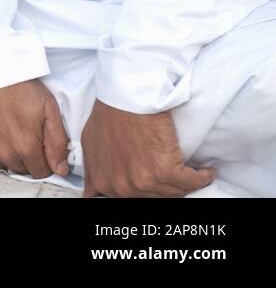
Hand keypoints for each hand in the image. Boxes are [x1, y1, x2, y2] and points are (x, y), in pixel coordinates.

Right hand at [0, 78, 69, 178]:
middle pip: (21, 170)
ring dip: (7, 154)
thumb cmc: (19, 86)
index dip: (45, 161)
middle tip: (24, 133)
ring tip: (7, 129)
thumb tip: (60, 170)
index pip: (41, 172)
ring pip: (2, 164)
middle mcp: (4, 154)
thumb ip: (58, 142)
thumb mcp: (48, 108)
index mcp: (26, 148)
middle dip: (26, 158)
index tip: (41, 145)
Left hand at [81, 100, 215, 197]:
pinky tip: (205, 172)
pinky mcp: (165, 171)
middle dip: (165, 186)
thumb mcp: (90, 146)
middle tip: (173, 175)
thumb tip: (93, 192)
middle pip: (155, 196)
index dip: (147, 189)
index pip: (133, 198)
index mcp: (104, 183)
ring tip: (191, 173)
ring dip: (185, 183)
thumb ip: (94, 172)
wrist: (125, 98)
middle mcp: (123, 187)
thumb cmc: (109, 115)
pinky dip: (202, 177)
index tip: (157, 182)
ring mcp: (143, 181)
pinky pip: (191, 182)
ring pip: (174, 191)